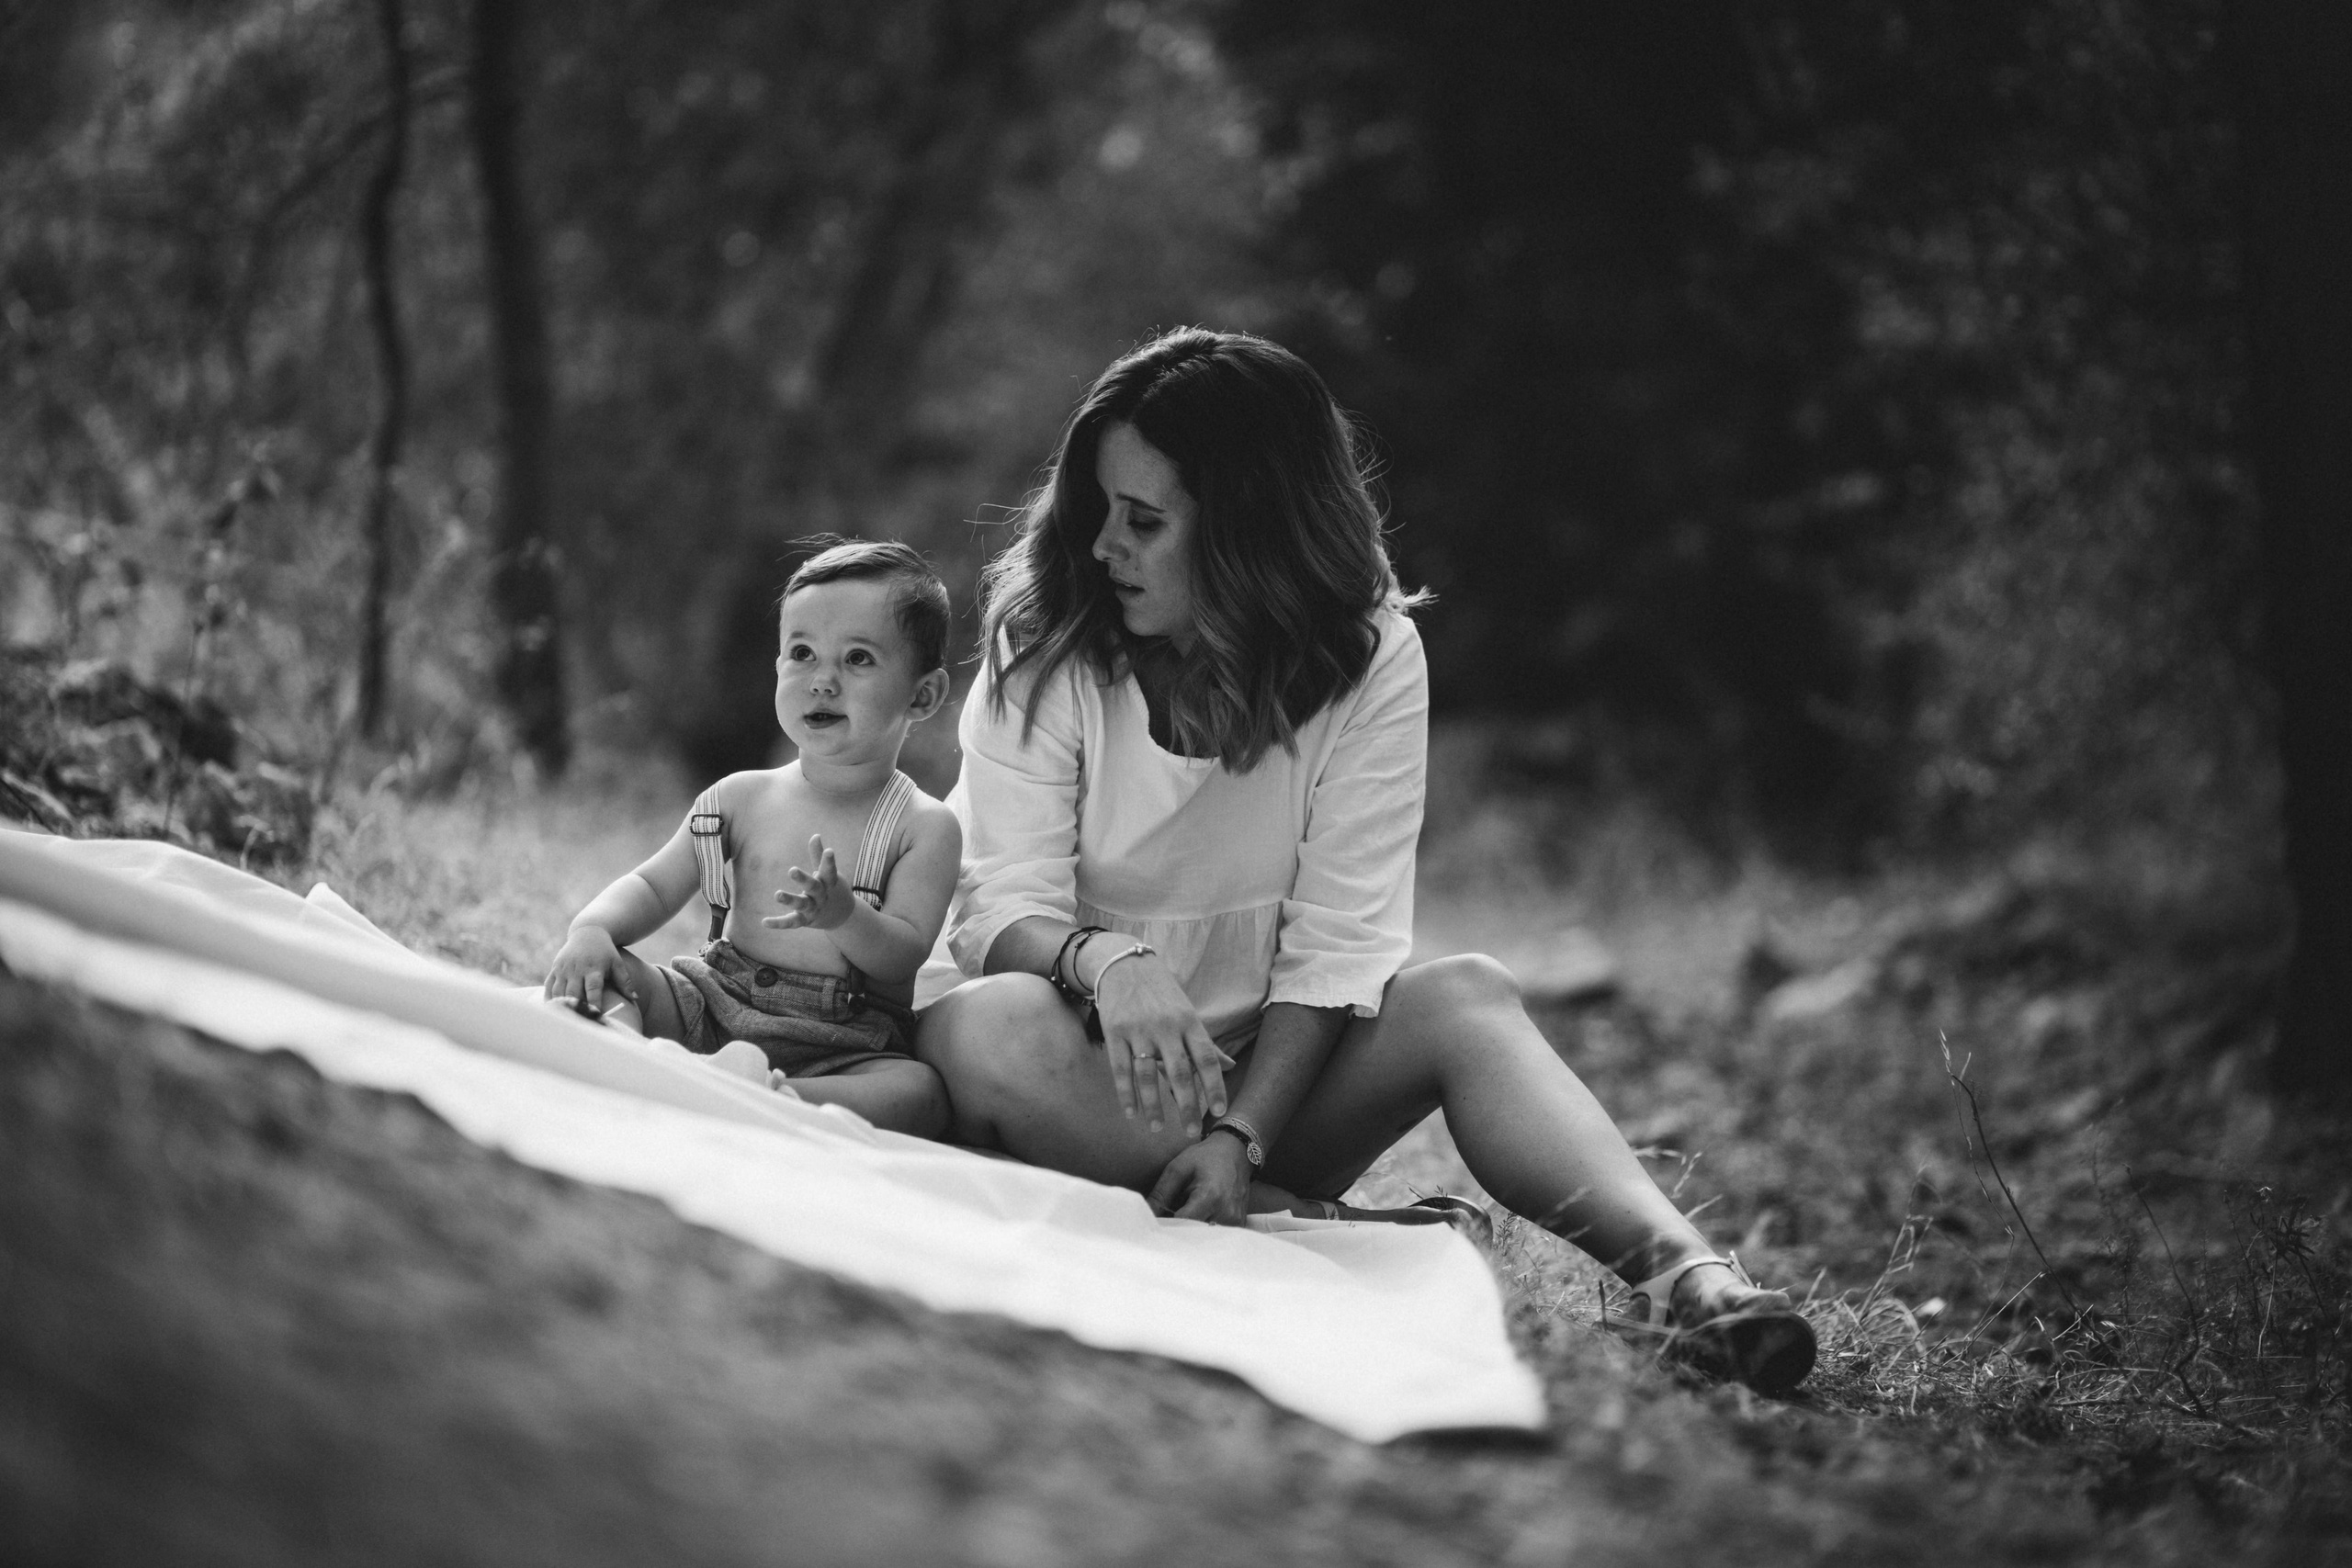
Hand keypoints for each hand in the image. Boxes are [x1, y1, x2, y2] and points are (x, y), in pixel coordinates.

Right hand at [543, 925, 632, 1017]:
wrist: (588, 932)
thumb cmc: (605, 952)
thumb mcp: (617, 964)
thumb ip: (625, 982)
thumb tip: (635, 998)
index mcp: (593, 968)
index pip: (593, 989)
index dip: (593, 1003)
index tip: (596, 1017)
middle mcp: (576, 969)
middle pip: (573, 992)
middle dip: (576, 1008)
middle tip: (580, 1024)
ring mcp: (563, 969)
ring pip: (558, 991)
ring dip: (561, 1006)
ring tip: (566, 1021)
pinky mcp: (554, 969)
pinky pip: (548, 986)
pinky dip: (549, 999)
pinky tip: (553, 1011)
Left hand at [764, 834, 855, 931]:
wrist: (842, 915)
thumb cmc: (831, 888)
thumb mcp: (827, 874)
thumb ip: (818, 856)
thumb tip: (815, 835)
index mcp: (828, 883)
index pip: (829, 871)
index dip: (829, 861)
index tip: (829, 850)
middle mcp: (822, 896)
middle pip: (813, 887)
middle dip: (803, 880)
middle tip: (792, 870)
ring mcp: (813, 909)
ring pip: (801, 905)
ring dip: (789, 900)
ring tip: (777, 894)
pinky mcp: (804, 920)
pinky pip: (791, 922)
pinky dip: (778, 923)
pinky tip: (764, 921)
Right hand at [1092, 945, 1233, 1132]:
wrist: (1122, 963)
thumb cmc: (1160, 992)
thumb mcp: (1187, 1012)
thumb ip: (1205, 1042)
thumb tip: (1229, 1066)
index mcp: (1189, 1022)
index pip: (1206, 1058)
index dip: (1214, 1086)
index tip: (1218, 1111)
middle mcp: (1166, 1027)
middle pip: (1180, 1072)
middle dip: (1187, 1106)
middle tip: (1192, 1133)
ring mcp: (1139, 1030)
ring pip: (1148, 1075)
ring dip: (1154, 1106)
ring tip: (1158, 1129)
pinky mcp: (1114, 1032)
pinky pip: (1120, 1069)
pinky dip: (1126, 1094)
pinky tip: (1132, 1113)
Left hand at [1145, 1131, 1254, 1225]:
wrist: (1236, 1152)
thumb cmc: (1205, 1157)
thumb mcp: (1178, 1168)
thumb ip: (1161, 1193)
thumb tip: (1147, 1215)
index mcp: (1210, 1196)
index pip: (1183, 1223)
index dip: (1166, 1225)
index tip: (1156, 1222)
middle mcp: (1226, 1212)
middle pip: (1194, 1235)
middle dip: (1178, 1231)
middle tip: (1167, 1221)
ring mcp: (1236, 1220)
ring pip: (1205, 1239)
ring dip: (1192, 1232)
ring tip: (1185, 1217)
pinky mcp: (1239, 1224)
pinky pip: (1217, 1236)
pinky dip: (1205, 1232)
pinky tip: (1199, 1219)